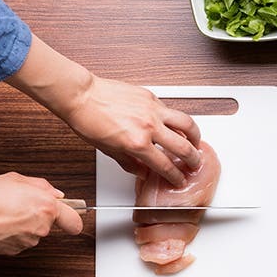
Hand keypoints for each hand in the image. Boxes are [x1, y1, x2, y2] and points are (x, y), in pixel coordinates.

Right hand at [0, 173, 82, 269]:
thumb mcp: (14, 179)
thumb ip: (40, 186)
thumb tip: (53, 192)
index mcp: (47, 207)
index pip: (74, 220)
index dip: (72, 216)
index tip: (71, 214)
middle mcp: (42, 227)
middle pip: (49, 223)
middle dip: (38, 214)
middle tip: (19, 204)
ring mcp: (29, 241)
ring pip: (33, 232)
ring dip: (23, 223)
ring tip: (3, 212)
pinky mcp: (15, 250)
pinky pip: (19, 240)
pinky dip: (11, 233)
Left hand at [62, 76, 202, 185]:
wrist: (81, 96)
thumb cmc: (88, 120)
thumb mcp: (107, 150)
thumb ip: (130, 163)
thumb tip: (143, 171)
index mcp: (137, 144)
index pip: (165, 165)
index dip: (175, 176)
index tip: (178, 179)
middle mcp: (148, 126)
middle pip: (183, 147)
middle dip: (192, 159)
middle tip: (194, 163)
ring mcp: (152, 110)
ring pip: (186, 123)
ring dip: (195, 135)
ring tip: (196, 141)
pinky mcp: (151, 97)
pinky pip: (170, 109)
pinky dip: (176, 119)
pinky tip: (174, 123)